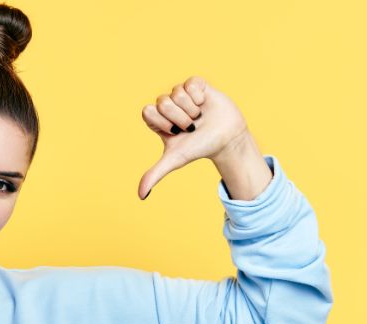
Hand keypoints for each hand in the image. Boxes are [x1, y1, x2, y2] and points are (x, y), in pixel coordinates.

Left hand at [138, 76, 249, 199]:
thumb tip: (140, 196)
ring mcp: (181, 94)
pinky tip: (204, 104)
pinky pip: (190, 83)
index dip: (163, 122)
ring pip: (177, 92)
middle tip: (190, 127)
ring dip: (190, 109)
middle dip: (179, 118)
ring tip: (199, 117)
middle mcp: (168, 105)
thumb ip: (155, 174)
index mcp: (158, 119)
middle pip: (162, 102)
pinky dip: (198, 97)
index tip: (175, 132)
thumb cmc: (199, 148)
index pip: (148, 111)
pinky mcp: (196, 85)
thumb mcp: (175, 160)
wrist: (226, 140)